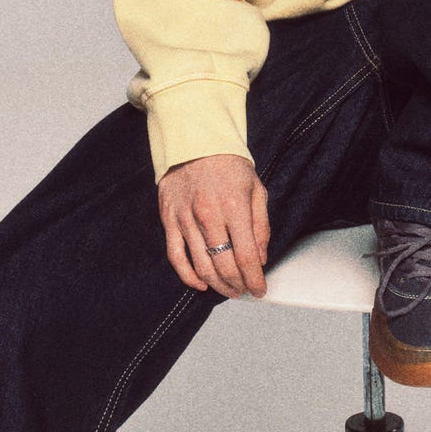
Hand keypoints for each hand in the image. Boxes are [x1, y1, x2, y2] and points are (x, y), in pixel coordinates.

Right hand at [158, 154, 269, 298]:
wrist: (196, 141)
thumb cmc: (229, 165)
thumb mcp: (256, 189)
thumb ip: (260, 225)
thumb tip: (260, 258)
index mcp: (234, 206)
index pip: (246, 255)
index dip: (254, 278)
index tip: (260, 289)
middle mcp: (208, 214)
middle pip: (224, 265)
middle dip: (238, 284)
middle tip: (245, 290)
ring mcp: (186, 218)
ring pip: (201, 265)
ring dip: (217, 284)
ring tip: (228, 290)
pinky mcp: (169, 219)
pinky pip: (176, 256)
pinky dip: (188, 275)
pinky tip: (201, 283)